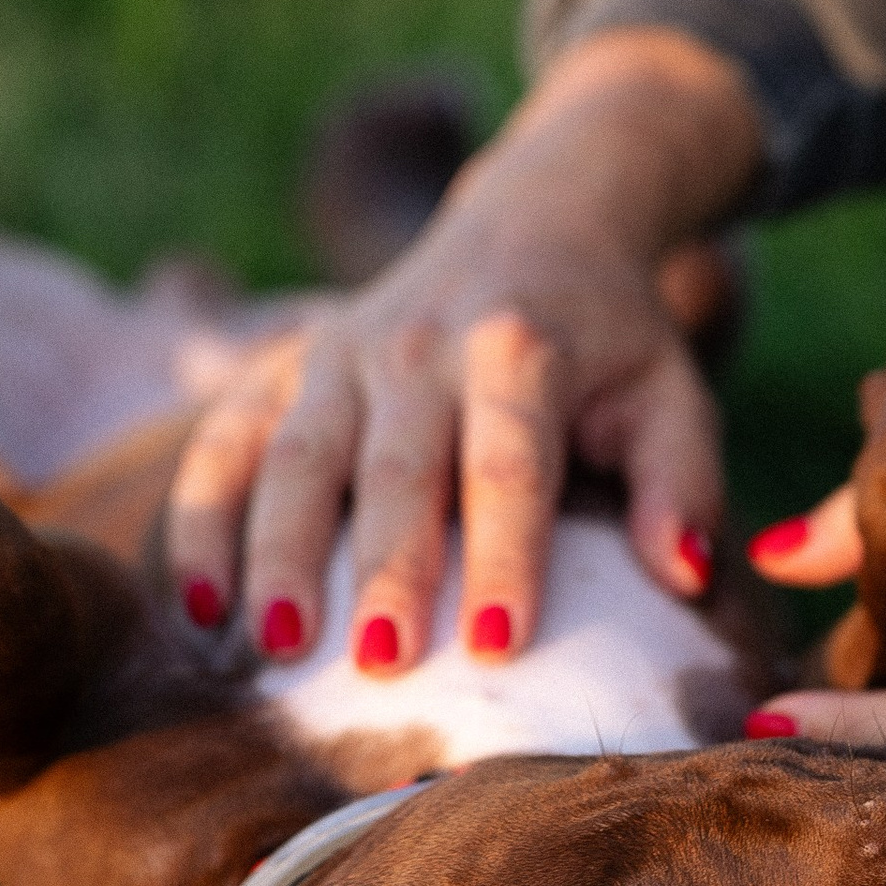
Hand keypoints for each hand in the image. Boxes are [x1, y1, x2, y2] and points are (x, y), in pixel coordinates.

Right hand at [165, 30, 763, 673]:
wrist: (537, 219)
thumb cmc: (609, 339)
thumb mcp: (670, 391)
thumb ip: (682, 483)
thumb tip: (687, 576)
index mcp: (520, 348)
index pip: (511, 459)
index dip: (507, 551)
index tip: (499, 645)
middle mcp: (420, 343)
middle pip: (395, 466)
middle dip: (382, 566)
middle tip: (376, 665)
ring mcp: (340, 350)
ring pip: (294, 454)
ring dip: (277, 551)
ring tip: (274, 646)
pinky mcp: (284, 364)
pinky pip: (224, 442)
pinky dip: (202, 520)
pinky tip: (198, 608)